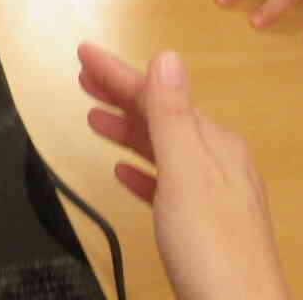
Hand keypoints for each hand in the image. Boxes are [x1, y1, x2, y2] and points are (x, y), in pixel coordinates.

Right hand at [78, 43, 289, 299]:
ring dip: (128, 129)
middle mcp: (220, 164)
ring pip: (163, 149)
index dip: (119, 74)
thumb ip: (172, 116)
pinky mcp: (205, 229)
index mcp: (216, 145)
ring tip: (94, 118)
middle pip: (162, 118)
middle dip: (122, 96)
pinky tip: (125, 173)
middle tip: (83, 77)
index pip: (159, 96)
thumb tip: (167, 57)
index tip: (83, 54)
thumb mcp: (186, 174)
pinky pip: (167, 185)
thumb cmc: (211, 247)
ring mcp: (215, 197)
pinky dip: (143, 171)